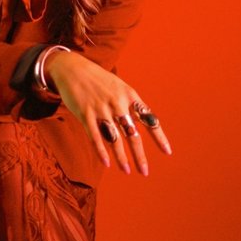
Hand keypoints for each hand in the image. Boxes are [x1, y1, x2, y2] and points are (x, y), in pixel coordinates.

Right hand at [44, 51, 173, 175]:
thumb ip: (129, 104)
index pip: (148, 119)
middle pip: (132, 134)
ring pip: (114, 138)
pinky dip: (101, 151)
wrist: (72, 68)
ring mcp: (101, 109)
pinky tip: (107, 163)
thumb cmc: (98, 80)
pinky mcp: (85, 114)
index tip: (167, 152)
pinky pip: (95, 136)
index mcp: (130, 95)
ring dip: (121, 157)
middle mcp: (118, 103)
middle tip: (144, 172)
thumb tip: (139, 124)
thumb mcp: (119, 87)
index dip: (159, 137)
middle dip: (139, 155)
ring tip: (127, 171)